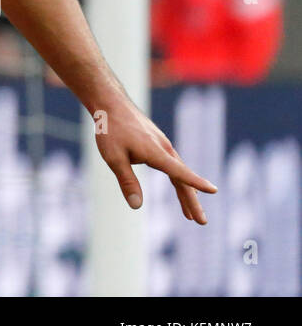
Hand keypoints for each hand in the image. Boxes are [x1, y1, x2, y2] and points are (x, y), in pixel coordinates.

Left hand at [94, 96, 215, 223]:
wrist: (110, 103)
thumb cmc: (110, 129)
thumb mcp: (113, 157)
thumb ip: (127, 181)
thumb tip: (136, 206)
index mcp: (156, 152)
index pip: (180, 172)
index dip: (196, 183)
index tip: (215, 191)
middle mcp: (164, 148)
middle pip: (182, 178)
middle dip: (192, 201)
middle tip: (202, 222)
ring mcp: (162, 144)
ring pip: (178, 172)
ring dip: (185, 193)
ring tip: (191, 215)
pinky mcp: (157, 142)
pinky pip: (172, 164)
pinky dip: (177, 179)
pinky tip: (180, 186)